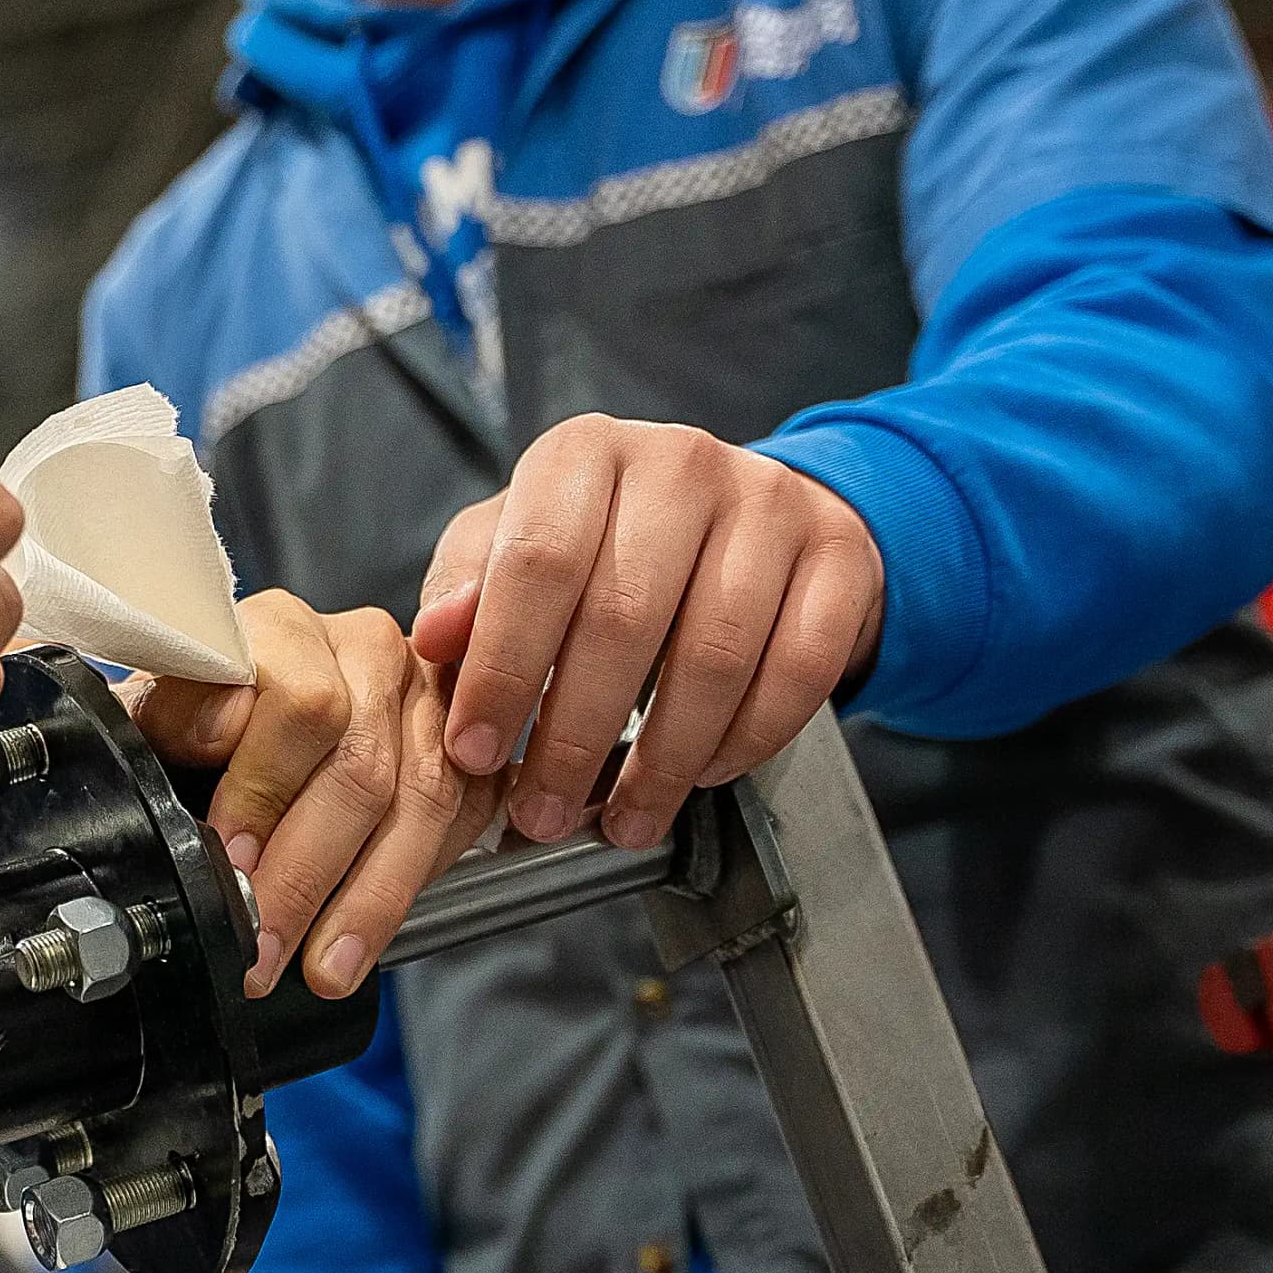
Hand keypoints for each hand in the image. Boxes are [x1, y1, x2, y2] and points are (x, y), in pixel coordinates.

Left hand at [130, 592, 495, 998]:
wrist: (262, 735)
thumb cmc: (205, 728)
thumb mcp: (163, 716)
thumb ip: (175, 713)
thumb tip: (219, 727)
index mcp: (289, 629)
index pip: (300, 700)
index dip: (262, 787)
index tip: (231, 855)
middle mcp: (367, 651)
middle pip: (359, 765)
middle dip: (305, 873)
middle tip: (263, 941)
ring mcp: (429, 698)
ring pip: (418, 803)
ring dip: (366, 900)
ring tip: (321, 966)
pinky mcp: (469, 750)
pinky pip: (460, 822)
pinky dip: (412, 888)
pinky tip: (366, 938)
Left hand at [413, 416, 883, 853]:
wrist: (748, 514)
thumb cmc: (613, 540)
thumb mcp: (520, 542)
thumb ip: (469, 586)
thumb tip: (434, 638)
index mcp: (585, 453)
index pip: (536, 564)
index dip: (502, 671)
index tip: (477, 753)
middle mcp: (679, 463)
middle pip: (624, 618)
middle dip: (572, 738)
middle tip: (544, 813)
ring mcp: (770, 504)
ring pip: (714, 656)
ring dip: (662, 761)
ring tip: (623, 819)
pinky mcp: (839, 556)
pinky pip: (798, 671)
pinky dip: (747, 741)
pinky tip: (705, 773)